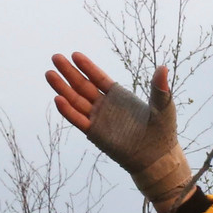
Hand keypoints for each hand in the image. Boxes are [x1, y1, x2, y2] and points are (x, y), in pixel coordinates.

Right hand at [45, 52, 194, 210]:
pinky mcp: (95, 133)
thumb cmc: (163, 132)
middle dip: (69, 72)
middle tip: (55, 57)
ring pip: (76, 101)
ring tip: (49, 74)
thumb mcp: (163, 107)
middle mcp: (105, 105)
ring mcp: (98, 119)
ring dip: (63, 88)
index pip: (99, 78)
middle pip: (83, 86)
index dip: (87, 67)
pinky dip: (68, 111)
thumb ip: (159, 88)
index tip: (75, 54)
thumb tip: (163, 68)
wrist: (158, 157)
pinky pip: (78, 120)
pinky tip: (58, 99)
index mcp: (119, 96)